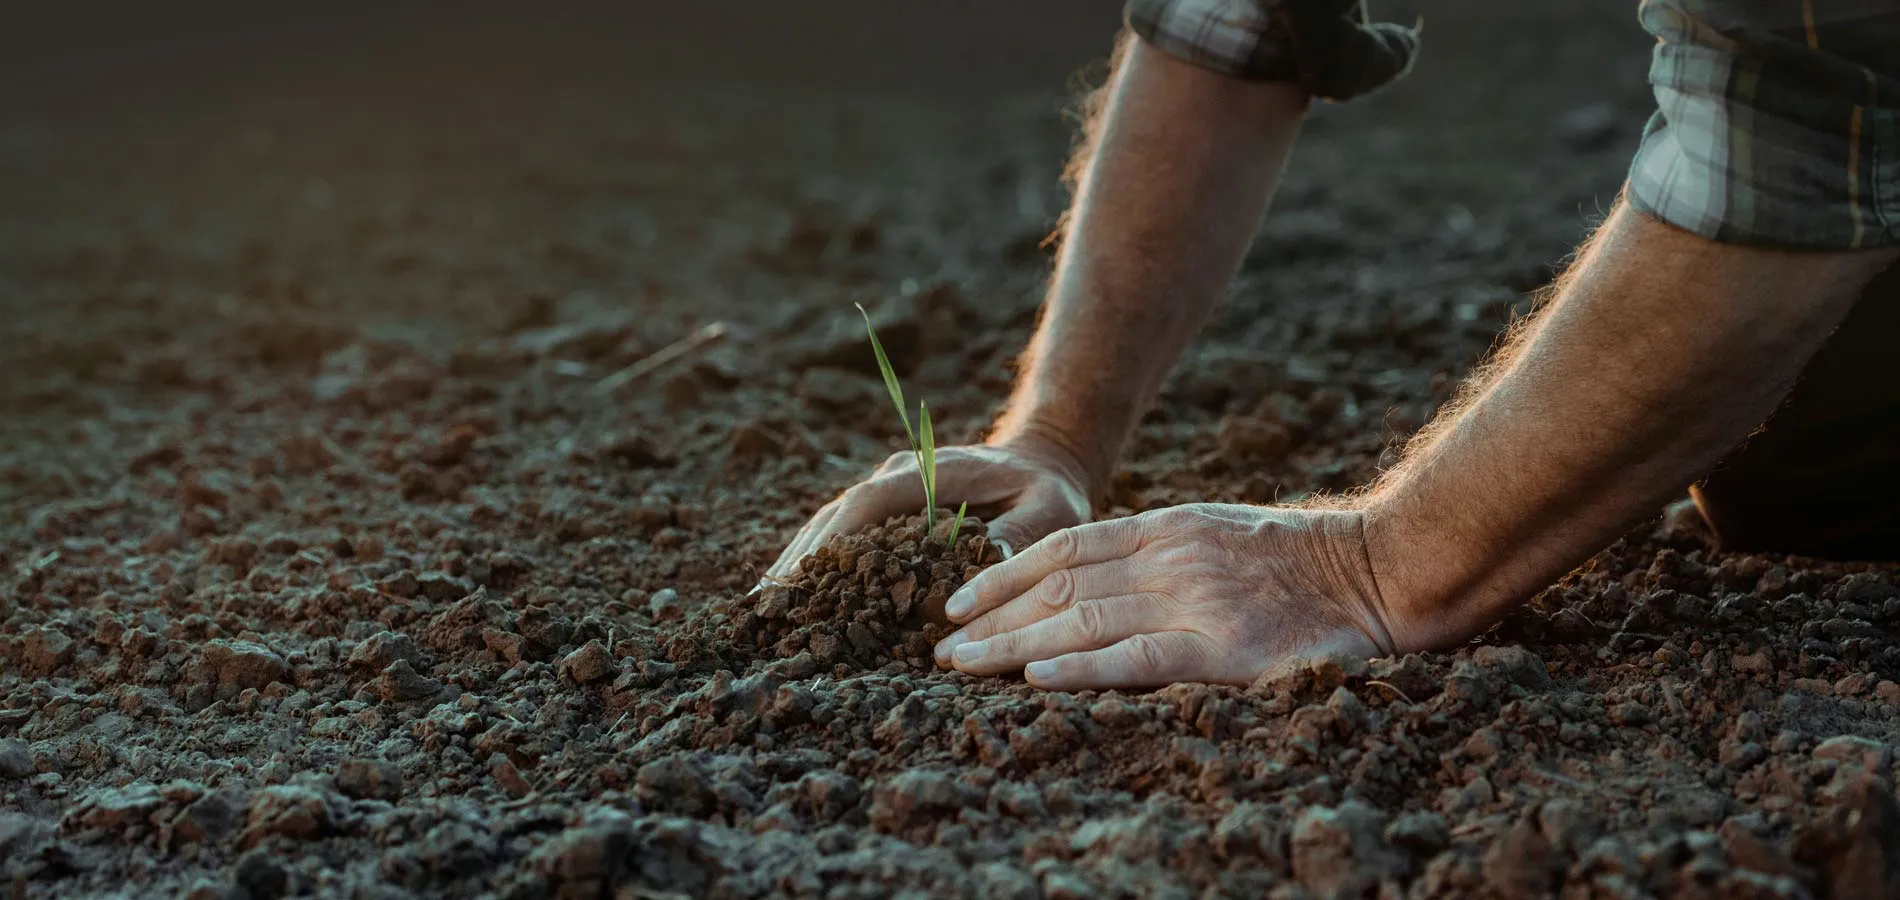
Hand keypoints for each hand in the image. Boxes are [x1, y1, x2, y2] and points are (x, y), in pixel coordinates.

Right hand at [764, 437, 1091, 579]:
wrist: (1043, 462)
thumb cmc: (1049, 491)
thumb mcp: (1050, 511)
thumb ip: (1018, 536)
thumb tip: (983, 566)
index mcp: (931, 472)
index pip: (870, 503)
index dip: (833, 538)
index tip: (802, 575)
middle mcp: (899, 475)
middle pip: (837, 515)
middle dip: (800, 557)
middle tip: (762, 604)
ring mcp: (889, 488)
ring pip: (831, 523)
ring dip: (798, 561)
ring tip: (761, 605)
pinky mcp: (887, 508)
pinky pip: (843, 532)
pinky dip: (816, 560)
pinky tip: (792, 594)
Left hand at [932, 503, 1402, 689]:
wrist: (1383, 569)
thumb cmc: (1305, 562)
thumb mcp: (1222, 532)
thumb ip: (1163, 551)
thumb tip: (1097, 578)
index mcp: (1168, 528)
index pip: (1065, 548)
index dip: (1004, 573)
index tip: (961, 601)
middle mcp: (1170, 559)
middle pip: (1059, 586)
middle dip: (993, 617)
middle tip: (943, 648)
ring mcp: (1195, 602)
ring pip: (1082, 621)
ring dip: (1013, 645)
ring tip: (963, 666)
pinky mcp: (1223, 648)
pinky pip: (1138, 657)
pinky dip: (1083, 668)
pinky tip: (1037, 679)